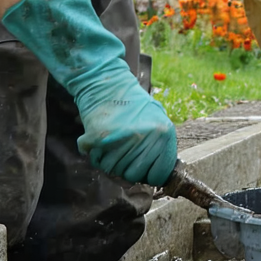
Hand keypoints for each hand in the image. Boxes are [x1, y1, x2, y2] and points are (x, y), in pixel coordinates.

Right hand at [1, 0, 177, 185]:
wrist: (107, 83)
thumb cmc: (133, 104)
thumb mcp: (158, 119)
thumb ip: (162, 146)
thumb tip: (161, 175)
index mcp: (164, 134)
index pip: (159, 175)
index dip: (149, 173)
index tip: (143, 167)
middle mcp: (145, 137)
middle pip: (135, 176)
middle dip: (128, 169)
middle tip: (124, 153)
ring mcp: (122, 139)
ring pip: (115, 171)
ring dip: (111, 162)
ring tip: (113, 144)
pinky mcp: (100, 138)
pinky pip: (97, 162)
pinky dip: (95, 155)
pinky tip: (100, 142)